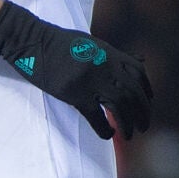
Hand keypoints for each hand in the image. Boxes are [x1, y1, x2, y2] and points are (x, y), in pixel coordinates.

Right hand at [0, 2, 152, 139]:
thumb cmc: (57, 41)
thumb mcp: (91, 42)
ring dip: (127, 124)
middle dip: (142, 113)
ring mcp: (90, 81)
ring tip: (128, 136)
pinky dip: (105, 129)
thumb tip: (139, 60)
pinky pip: (96, 116)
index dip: (146, 91)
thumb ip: (114, 54)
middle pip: (133, 94)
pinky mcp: (74, 93)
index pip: (138, 74)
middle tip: (143, 127)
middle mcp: (105, 67)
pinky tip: (107, 135)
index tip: (147, 103)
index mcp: (109, 53)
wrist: (30, 41)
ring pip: (119, 107)